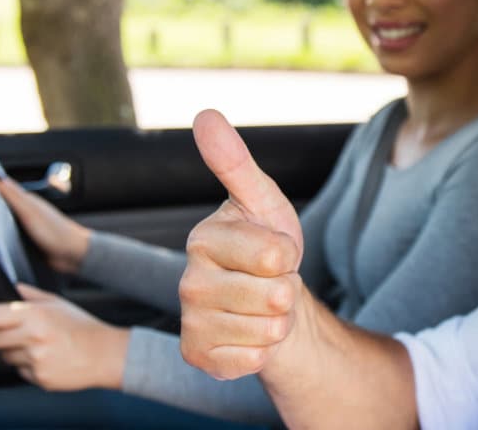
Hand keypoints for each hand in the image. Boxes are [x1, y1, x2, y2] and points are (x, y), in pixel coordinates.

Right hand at [0, 175, 90, 272]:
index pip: (5, 188)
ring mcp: (27, 225)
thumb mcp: (31, 213)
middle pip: (4, 202)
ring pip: (6, 218)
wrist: (72, 255)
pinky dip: (2, 231)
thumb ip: (15, 197)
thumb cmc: (56, 233)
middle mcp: (27, 211)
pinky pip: (10, 233)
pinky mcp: (28, 239)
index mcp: (28, 201)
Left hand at [0, 284, 129, 390]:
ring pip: (5, 356)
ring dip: (15, 351)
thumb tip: (12, 288)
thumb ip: (31, 296)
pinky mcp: (39, 378)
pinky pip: (20, 371)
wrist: (104, 354)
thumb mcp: (58, 303)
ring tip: (38, 346)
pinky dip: (29, 366)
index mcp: (35, 315)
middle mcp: (32, 337)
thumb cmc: (83, 327)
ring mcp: (35, 360)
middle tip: (14, 332)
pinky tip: (47, 358)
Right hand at [178, 110, 314, 380]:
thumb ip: (235, 162)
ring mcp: (190, 321)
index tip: (276, 252)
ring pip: (268, 329)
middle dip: (287, 291)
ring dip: (278, 323)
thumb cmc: (267, 250)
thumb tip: (205, 116)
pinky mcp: (198, 355)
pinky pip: (252, 361)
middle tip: (270, 283)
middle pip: (274, 295)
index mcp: (202, 238)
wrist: (268, 305)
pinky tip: (251, 337)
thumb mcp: (263, 202)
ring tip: (262, 308)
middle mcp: (187, 281)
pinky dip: (264, 352)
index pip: (275, 253)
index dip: (289, 255)